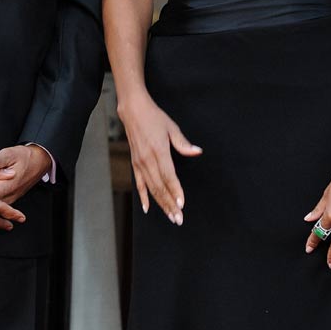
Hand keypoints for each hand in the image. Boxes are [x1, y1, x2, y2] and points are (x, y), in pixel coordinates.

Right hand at [119, 92, 201, 224]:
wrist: (133, 111)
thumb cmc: (154, 117)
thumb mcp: (171, 127)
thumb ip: (183, 143)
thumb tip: (197, 151)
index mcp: (159, 151)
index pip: (169, 176)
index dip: (176, 191)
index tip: (182, 204)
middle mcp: (147, 160)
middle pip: (160, 187)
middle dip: (170, 204)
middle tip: (178, 218)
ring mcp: (139, 163)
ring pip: (151, 188)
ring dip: (161, 203)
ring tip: (170, 216)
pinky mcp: (135, 163)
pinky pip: (139, 184)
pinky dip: (143, 196)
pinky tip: (148, 208)